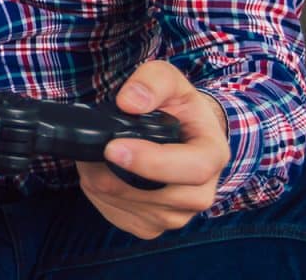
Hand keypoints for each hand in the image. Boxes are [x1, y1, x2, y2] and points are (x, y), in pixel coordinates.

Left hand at [76, 60, 231, 238]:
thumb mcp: (169, 80)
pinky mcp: (151, 226)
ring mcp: (176, 215)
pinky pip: (116, 215)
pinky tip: (102, 171)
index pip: (191, 169)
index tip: (113, 148)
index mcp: (212, 156)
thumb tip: (129, 102)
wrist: (180, 133)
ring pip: (128, 205)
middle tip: (93, 146)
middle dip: (112, 170)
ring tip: (98, 153)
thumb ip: (151, 82)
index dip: (150, 162)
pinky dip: (99, 193)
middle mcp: (200, 193)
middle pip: (154, 194)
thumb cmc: (176, 107)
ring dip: (101, 179)